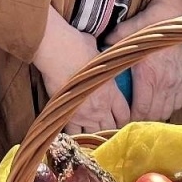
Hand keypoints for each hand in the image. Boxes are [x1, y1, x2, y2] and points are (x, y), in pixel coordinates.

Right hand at [34, 8, 129, 133]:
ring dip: (93, 134)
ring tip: (90, 134)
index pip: (124, 114)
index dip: (122, 118)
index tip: (118, 118)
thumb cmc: (78, 46)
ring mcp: (84, 113)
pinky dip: (75, 135)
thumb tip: (100, 52)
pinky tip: (74, 134)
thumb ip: (103, 59)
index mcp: (112, 92)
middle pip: (110, 128)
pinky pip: (73, 133)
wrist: (57, 50)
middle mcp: (101, 107)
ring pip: (94, 134)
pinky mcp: (67, 115)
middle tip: (104, 127)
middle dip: (109, 128)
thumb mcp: (99, 51)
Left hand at [104, 0, 181, 123]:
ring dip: (155, 116)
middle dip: (142, 120)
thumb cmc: (149, 23)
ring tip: (142, 114)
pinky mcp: (181, 79)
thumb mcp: (127, 30)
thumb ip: (111, 41)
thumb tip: (98, 46)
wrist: (174, 14)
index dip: (131, 119)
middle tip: (129, 119)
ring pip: (166, 111)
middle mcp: (164, 82)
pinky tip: (157, 104)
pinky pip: (177, 103)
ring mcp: (175, 82)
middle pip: (154, 114)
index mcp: (148, 75)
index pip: (141, 109)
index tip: (122, 118)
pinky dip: (167, 107)